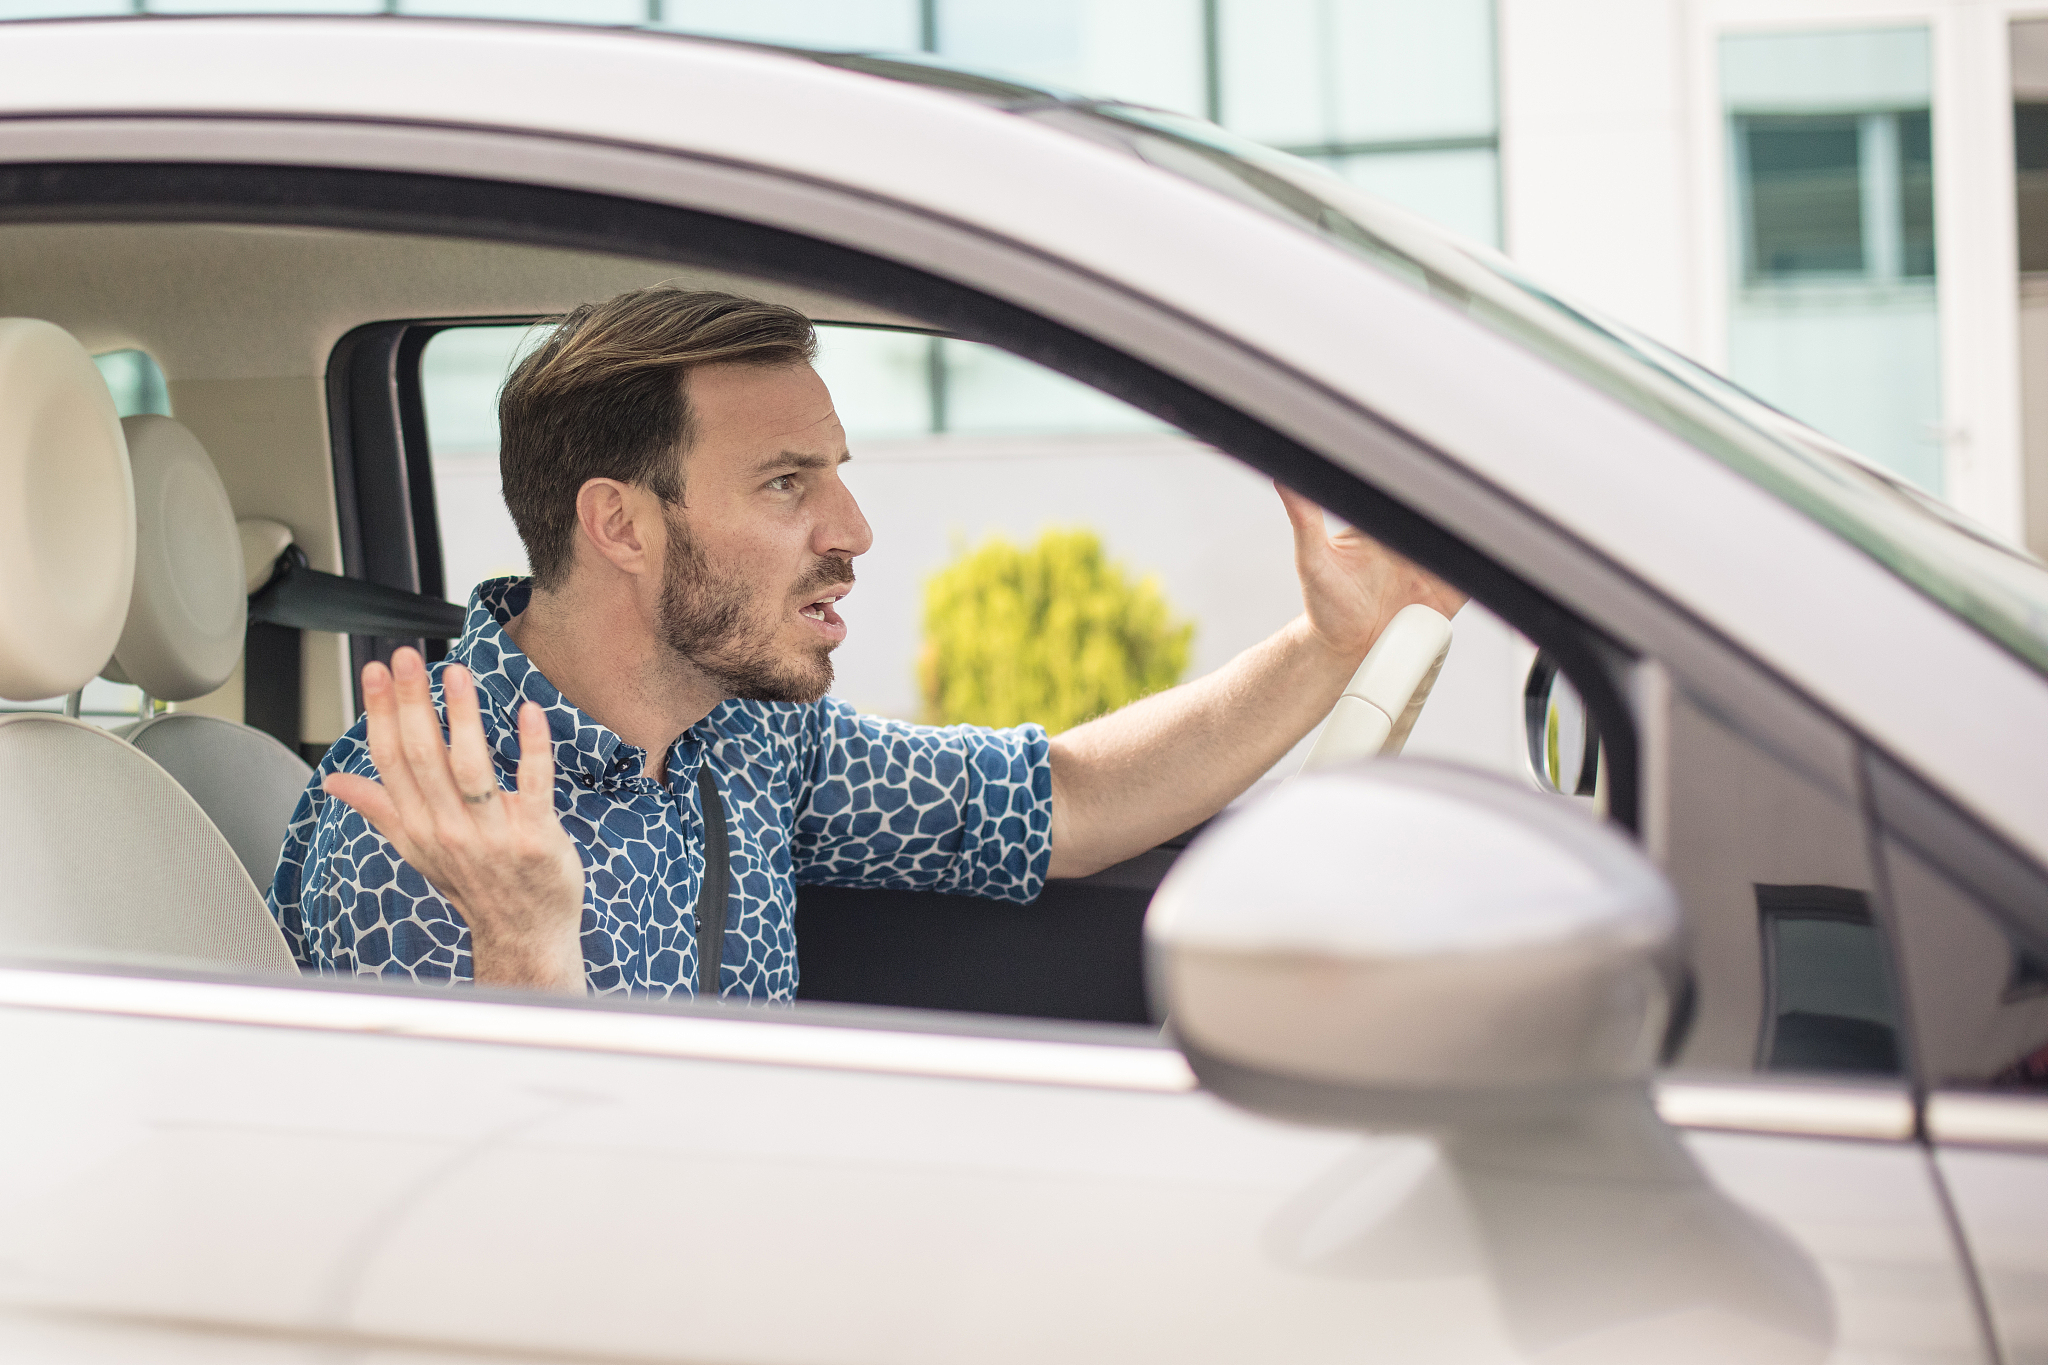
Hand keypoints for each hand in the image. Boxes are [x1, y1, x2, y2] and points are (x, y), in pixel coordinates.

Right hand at [323, 647, 586, 994]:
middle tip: (406, 657)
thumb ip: (380, 808)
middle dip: (412, 702)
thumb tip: (334, 781)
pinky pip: (533, 787)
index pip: (390, 761)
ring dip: (463, 717)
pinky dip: (532, 749)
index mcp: (418, 826)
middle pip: (423, 756)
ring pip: (471, 768)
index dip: (380, 713)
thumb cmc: (475, 885)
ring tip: (456, 673)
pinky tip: (530, 712)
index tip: (375, 671)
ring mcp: (492, 835)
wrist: (524, 935)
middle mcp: (448, 829)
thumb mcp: (417, 848)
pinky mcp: (535, 837)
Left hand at [1276, 483, 1467, 663]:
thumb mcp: (1312, 558)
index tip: (1433, 468)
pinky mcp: (1453, 591)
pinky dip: (1486, 564)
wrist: (1346, 649)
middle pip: (1443, 513)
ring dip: (1475, 530)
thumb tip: (1283, 477)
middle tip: (1460, 494)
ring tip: (1477, 522)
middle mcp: (1412, 542)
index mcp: (1385, 526)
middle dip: (1457, 501)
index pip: (1409, 495)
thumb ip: (1304, 518)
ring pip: (1465, 539)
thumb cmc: (1326, 604)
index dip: (1424, 480)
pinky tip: (1485, 556)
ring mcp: (1435, 565)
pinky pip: (1477, 573)